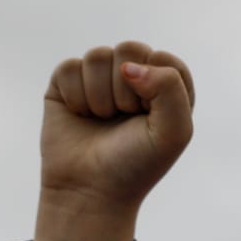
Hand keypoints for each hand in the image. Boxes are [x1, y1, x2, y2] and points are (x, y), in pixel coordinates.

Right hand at [34, 41, 194, 240]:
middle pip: (129, 48)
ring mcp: (98, 77)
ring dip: (100, 97)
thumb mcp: (174, 131)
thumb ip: (171, 87)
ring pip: (98, 56)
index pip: (163, 58)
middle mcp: (133, 76)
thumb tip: (128, 66)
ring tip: (102, 121)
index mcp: (164, 84)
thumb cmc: (136, 164)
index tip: (148, 120)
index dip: (155, 90)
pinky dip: (76, 97)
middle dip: (126, 91)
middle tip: (123, 119)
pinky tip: (80, 117)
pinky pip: (70, 67)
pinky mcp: (66, 82)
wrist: (90, 191)